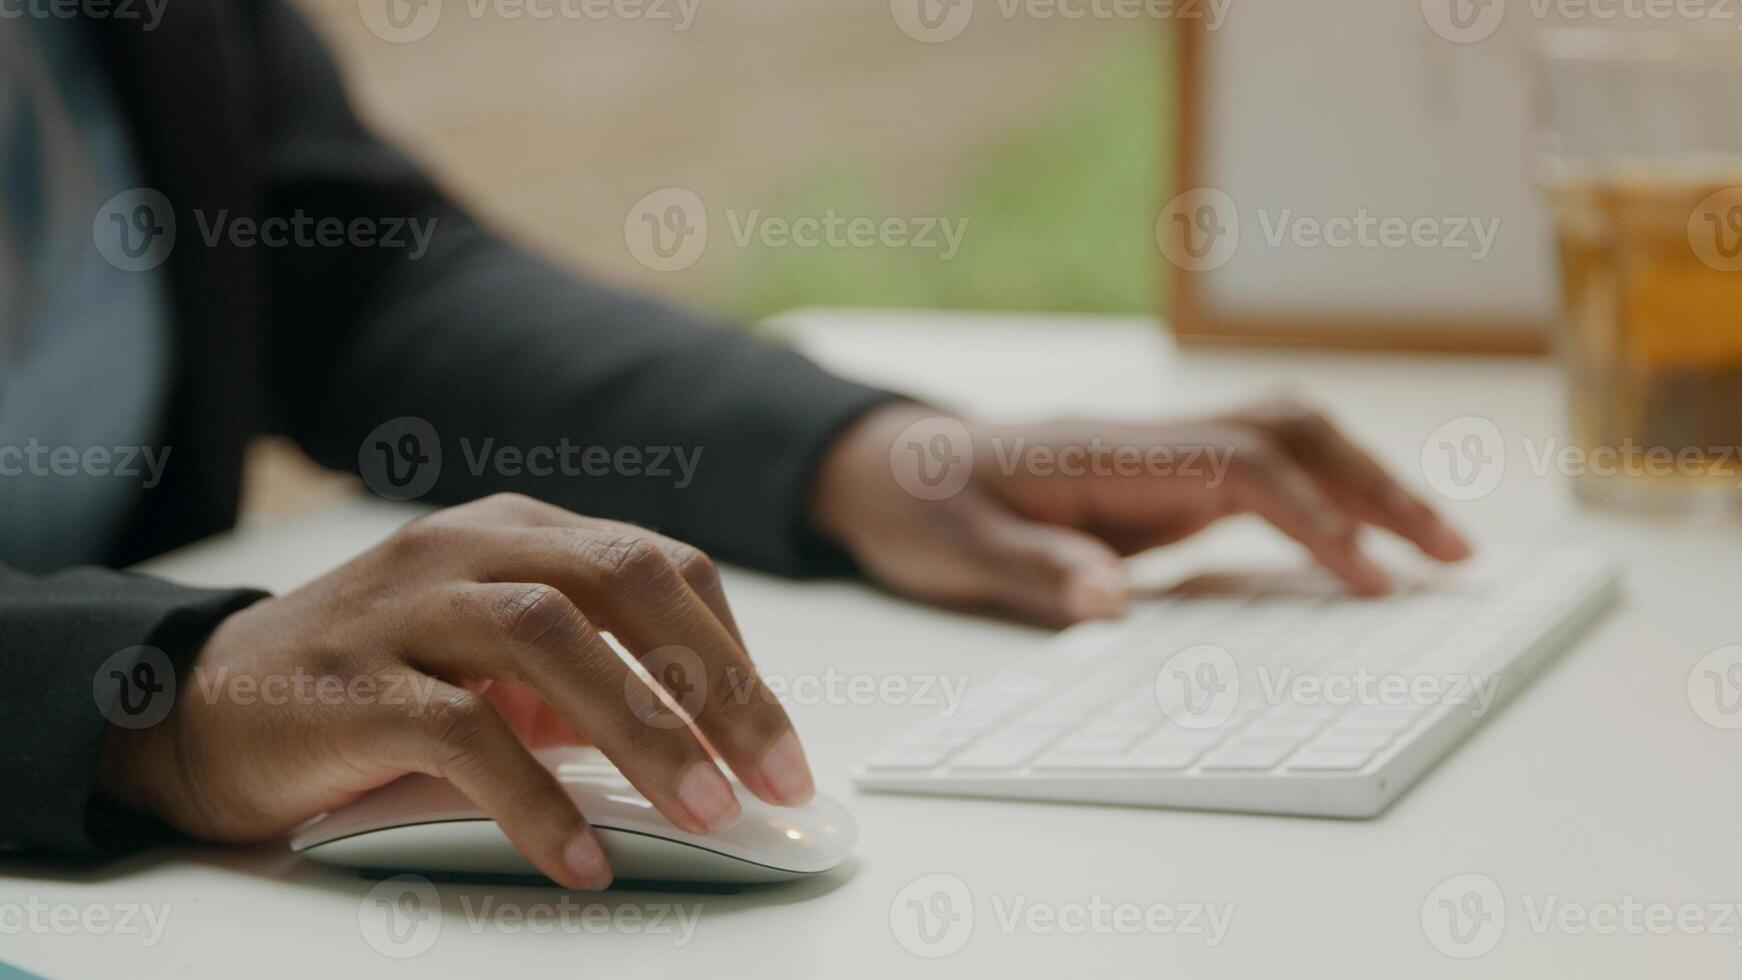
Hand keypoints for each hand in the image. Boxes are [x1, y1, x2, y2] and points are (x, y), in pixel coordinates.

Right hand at [95, 494, 812, 890]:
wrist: (203, 703)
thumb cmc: (373, 685)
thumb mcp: (490, 663)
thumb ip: (584, 680)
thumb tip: (707, 752)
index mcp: (516, 534)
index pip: (658, 565)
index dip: (733, 649)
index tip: (777, 738)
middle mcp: (468, 550)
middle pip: (625, 583)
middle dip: (720, 684)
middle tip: (776, 775)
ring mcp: (407, 607)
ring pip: (553, 639)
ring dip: (646, 731)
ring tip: (708, 814)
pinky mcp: (354, 682)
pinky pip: (464, 733)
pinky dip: (536, 800)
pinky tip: (584, 858)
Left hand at [810, 399, 1471, 625]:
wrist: (889, 468)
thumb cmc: (919, 506)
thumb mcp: (951, 549)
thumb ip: (1029, 569)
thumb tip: (1110, 601)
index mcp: (1105, 452)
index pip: (1242, 464)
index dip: (1313, 514)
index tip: (1368, 574)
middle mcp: (1148, 443)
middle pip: (1292, 429)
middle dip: (1378, 481)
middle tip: (1455, 550)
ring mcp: (1160, 459)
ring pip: (1290, 442)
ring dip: (1366, 483)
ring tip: (1438, 548)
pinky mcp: (1162, 486)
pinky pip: (1263, 480)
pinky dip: (1324, 506)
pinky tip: (1356, 555)